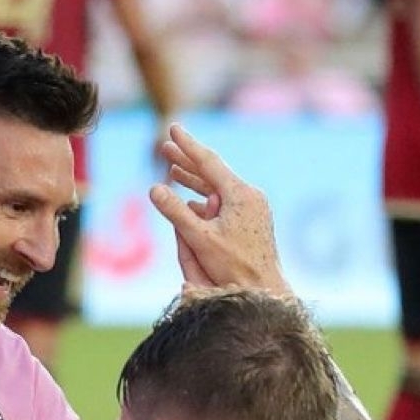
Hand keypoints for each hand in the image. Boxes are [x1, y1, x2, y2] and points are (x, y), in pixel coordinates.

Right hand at [150, 125, 290, 296]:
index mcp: (240, 194)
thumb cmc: (234, 268)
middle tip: (166, 146)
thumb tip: (154, 189)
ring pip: (219, 189)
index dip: (187, 145)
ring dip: (196, 182)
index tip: (172, 128)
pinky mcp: (254, 222)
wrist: (266, 290)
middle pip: (213, 173)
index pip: (208, 162)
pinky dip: (207, 201)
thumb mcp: (200, 239)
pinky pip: (226, 204)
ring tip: (174, 171)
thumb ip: (176, 212)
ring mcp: (254, 209)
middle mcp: (250, 196)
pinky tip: (193, 203)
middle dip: (187, 162)